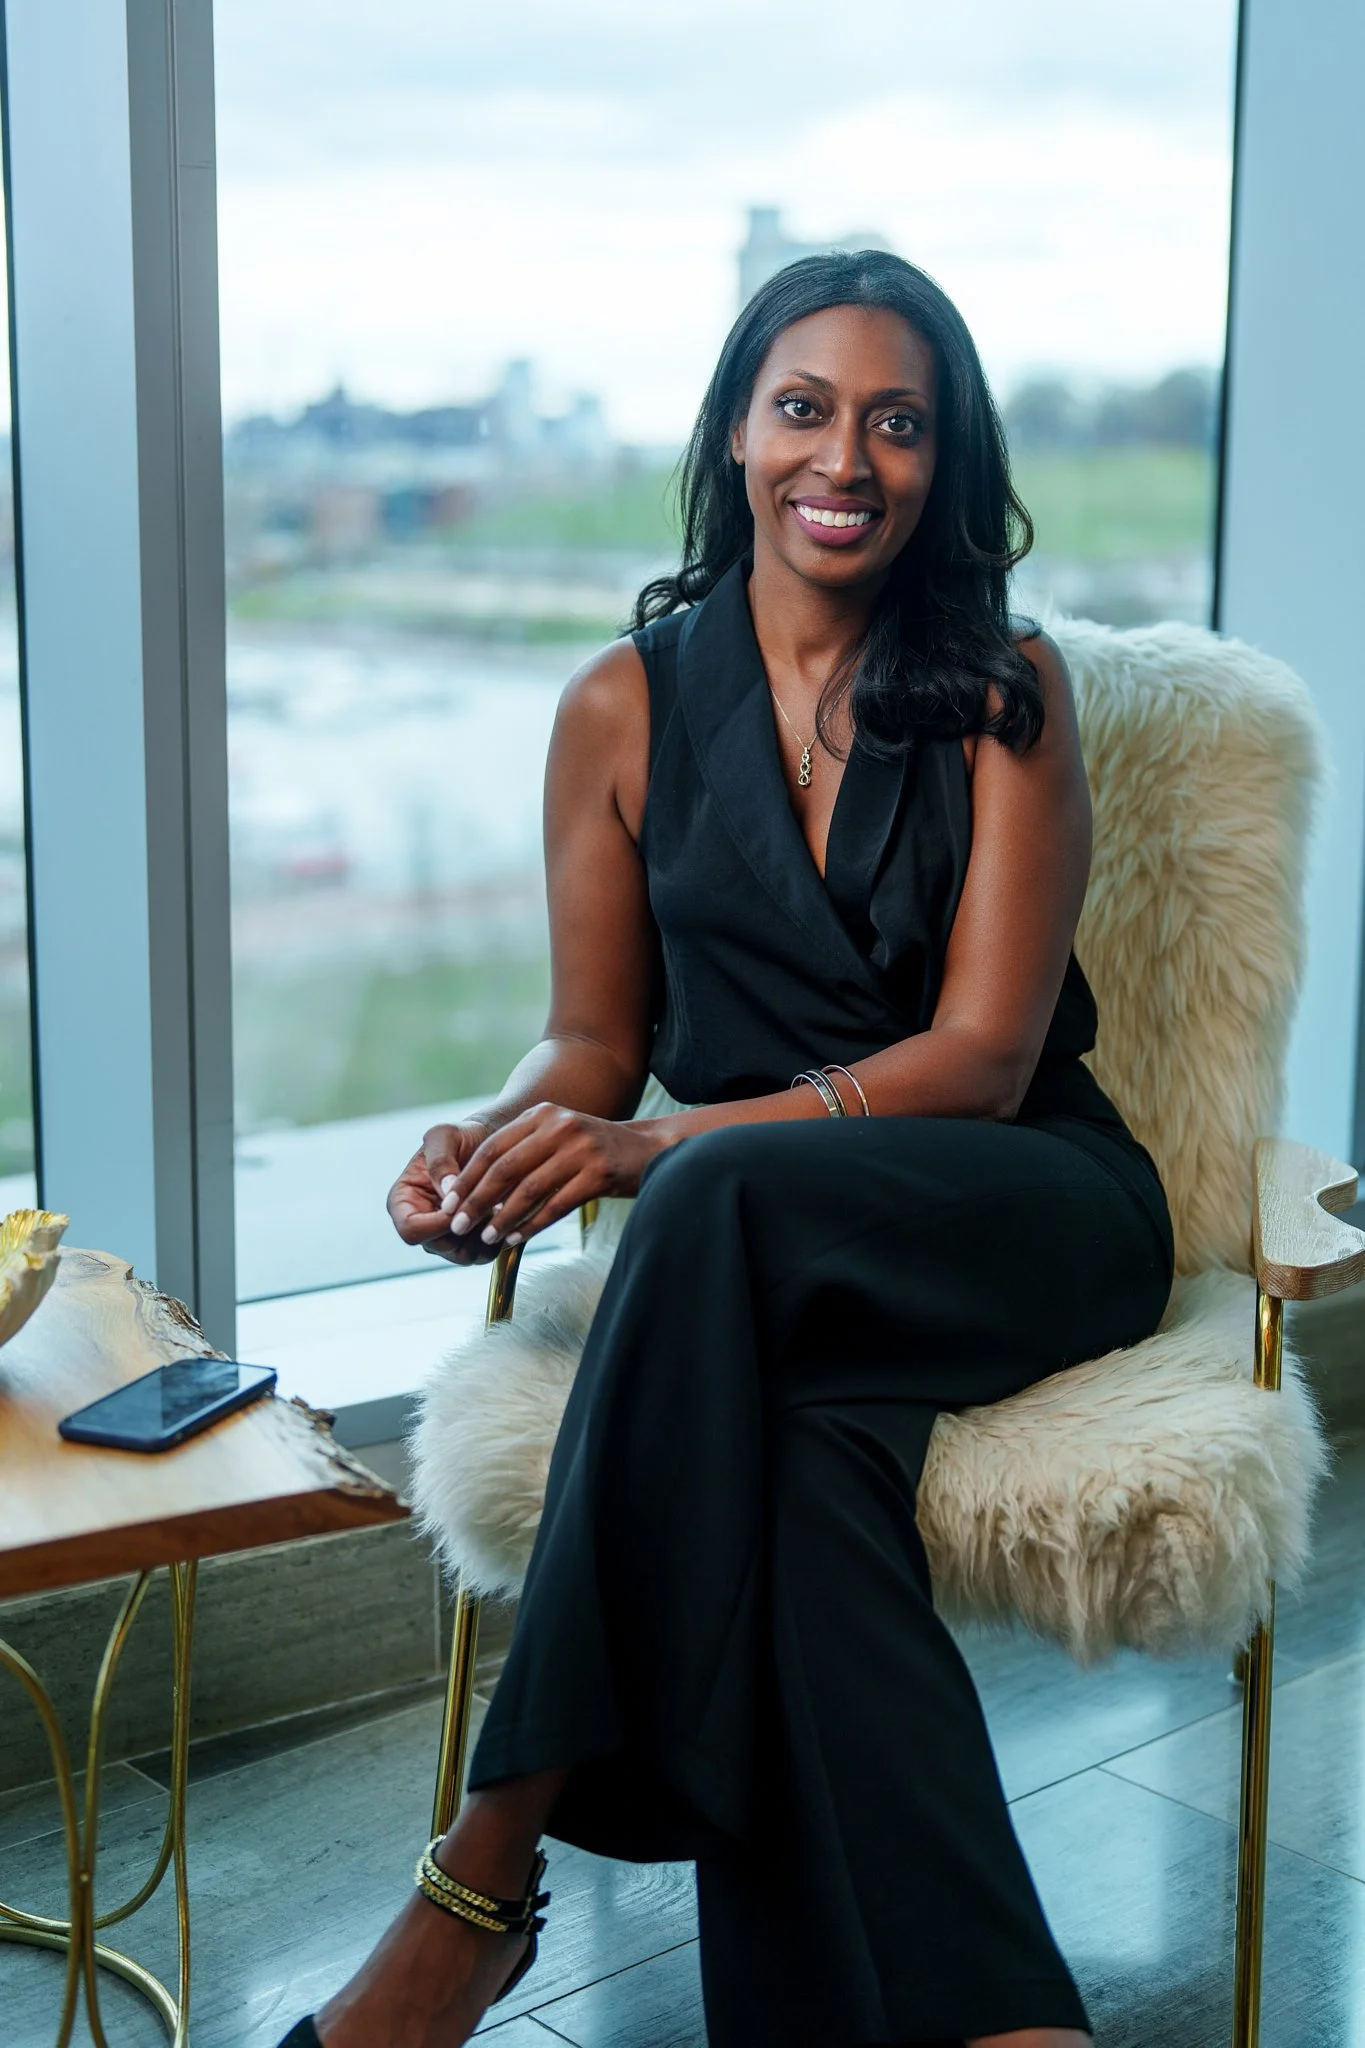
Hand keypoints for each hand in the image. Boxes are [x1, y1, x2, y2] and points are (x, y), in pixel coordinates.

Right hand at [387, 1118, 502, 1265]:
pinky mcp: (469, 1242)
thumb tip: (447, 1192)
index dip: (437, 1224)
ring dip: (483, 1234)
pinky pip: (483, 1255)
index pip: (410, 1230)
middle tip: (489, 1203)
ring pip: (463, 1256)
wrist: (487, 1142)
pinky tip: (503, 1213)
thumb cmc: (460, 1136)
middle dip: (467, 1227)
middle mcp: (421, 1224)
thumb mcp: (445, 1136)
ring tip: (496, 1204)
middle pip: (439, 1246)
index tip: (461, 1205)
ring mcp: (444, 1237)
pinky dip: (496, 1238)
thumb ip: (441, 1161)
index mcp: (402, 1201)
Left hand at [439, 1103, 667, 1251]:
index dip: (467, 1178)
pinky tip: (517, 1239)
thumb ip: (523, 1149)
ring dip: (503, 1218)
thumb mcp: (557, 1135)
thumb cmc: (594, 1150)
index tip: (449, 1204)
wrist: (649, 1149)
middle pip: (505, 1168)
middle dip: (476, 1200)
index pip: (493, 1148)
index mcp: (542, 1115)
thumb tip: (475, 1187)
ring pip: (529, 1189)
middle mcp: (559, 1126)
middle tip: (458, 1225)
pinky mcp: (599, 1173)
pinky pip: (556, 1205)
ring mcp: (580, 1149)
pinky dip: (532, 1225)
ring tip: (486, 1237)